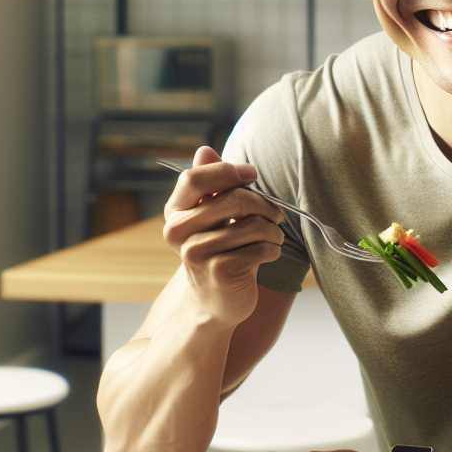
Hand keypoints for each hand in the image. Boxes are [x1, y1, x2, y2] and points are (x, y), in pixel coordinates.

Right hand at [163, 146, 285, 327]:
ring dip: (273, 230)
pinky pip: (260, 248)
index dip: (226, 171)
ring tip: (273, 236)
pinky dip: (273, 249)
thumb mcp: (211, 216)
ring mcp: (197, 253)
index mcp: (175, 212)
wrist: (214, 301)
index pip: (194, 178)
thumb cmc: (219, 250)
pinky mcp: (220, 271)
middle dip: (264, 204)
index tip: (251, 174)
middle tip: (276, 214)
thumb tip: (205, 150)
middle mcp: (179, 232)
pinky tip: (268, 253)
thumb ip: (210, 184)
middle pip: (232, 199)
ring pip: (253, 224)